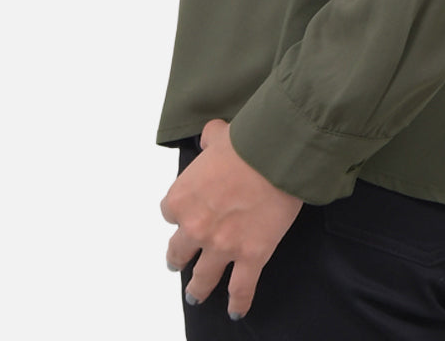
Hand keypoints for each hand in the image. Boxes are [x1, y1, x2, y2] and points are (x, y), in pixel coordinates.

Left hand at [161, 118, 303, 319]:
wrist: (274, 155)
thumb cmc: (246, 141)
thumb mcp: (218, 134)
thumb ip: (209, 140)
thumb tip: (210, 139)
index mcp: (182, 198)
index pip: (170, 211)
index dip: (181, 211)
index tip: (188, 211)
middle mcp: (195, 227)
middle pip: (179, 250)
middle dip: (180, 256)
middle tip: (181, 260)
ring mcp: (222, 246)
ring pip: (203, 278)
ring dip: (198, 287)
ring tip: (196, 294)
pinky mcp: (251, 256)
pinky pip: (241, 289)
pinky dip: (238, 303)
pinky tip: (235, 311)